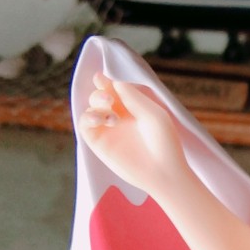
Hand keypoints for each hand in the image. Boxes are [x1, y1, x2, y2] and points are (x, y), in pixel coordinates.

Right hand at [78, 74, 189, 196]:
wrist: (163, 171)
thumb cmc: (164, 142)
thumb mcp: (152, 114)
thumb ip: (133, 97)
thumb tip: (113, 83)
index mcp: (134, 107)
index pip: (114, 90)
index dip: (105, 81)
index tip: (100, 77)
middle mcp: (119, 117)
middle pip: (100, 97)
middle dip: (100, 93)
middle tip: (109, 99)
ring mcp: (108, 130)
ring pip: (90, 109)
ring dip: (95, 104)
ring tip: (110, 112)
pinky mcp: (99, 144)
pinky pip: (85, 126)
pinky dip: (88, 118)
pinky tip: (100, 120)